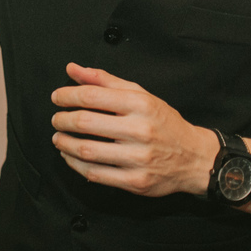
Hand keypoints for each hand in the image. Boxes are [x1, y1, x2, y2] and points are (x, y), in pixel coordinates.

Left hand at [50, 62, 217, 196]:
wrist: (194, 158)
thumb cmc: (163, 122)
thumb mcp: (139, 94)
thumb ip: (104, 80)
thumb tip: (72, 69)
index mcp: (139, 104)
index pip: (91, 96)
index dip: (66, 96)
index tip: (56, 98)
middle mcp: (139, 130)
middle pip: (85, 122)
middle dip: (62, 120)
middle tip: (56, 119)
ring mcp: (138, 158)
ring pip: (87, 150)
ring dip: (64, 143)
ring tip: (58, 138)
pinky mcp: (136, 181)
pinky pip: (95, 174)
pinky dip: (75, 165)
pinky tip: (70, 156)